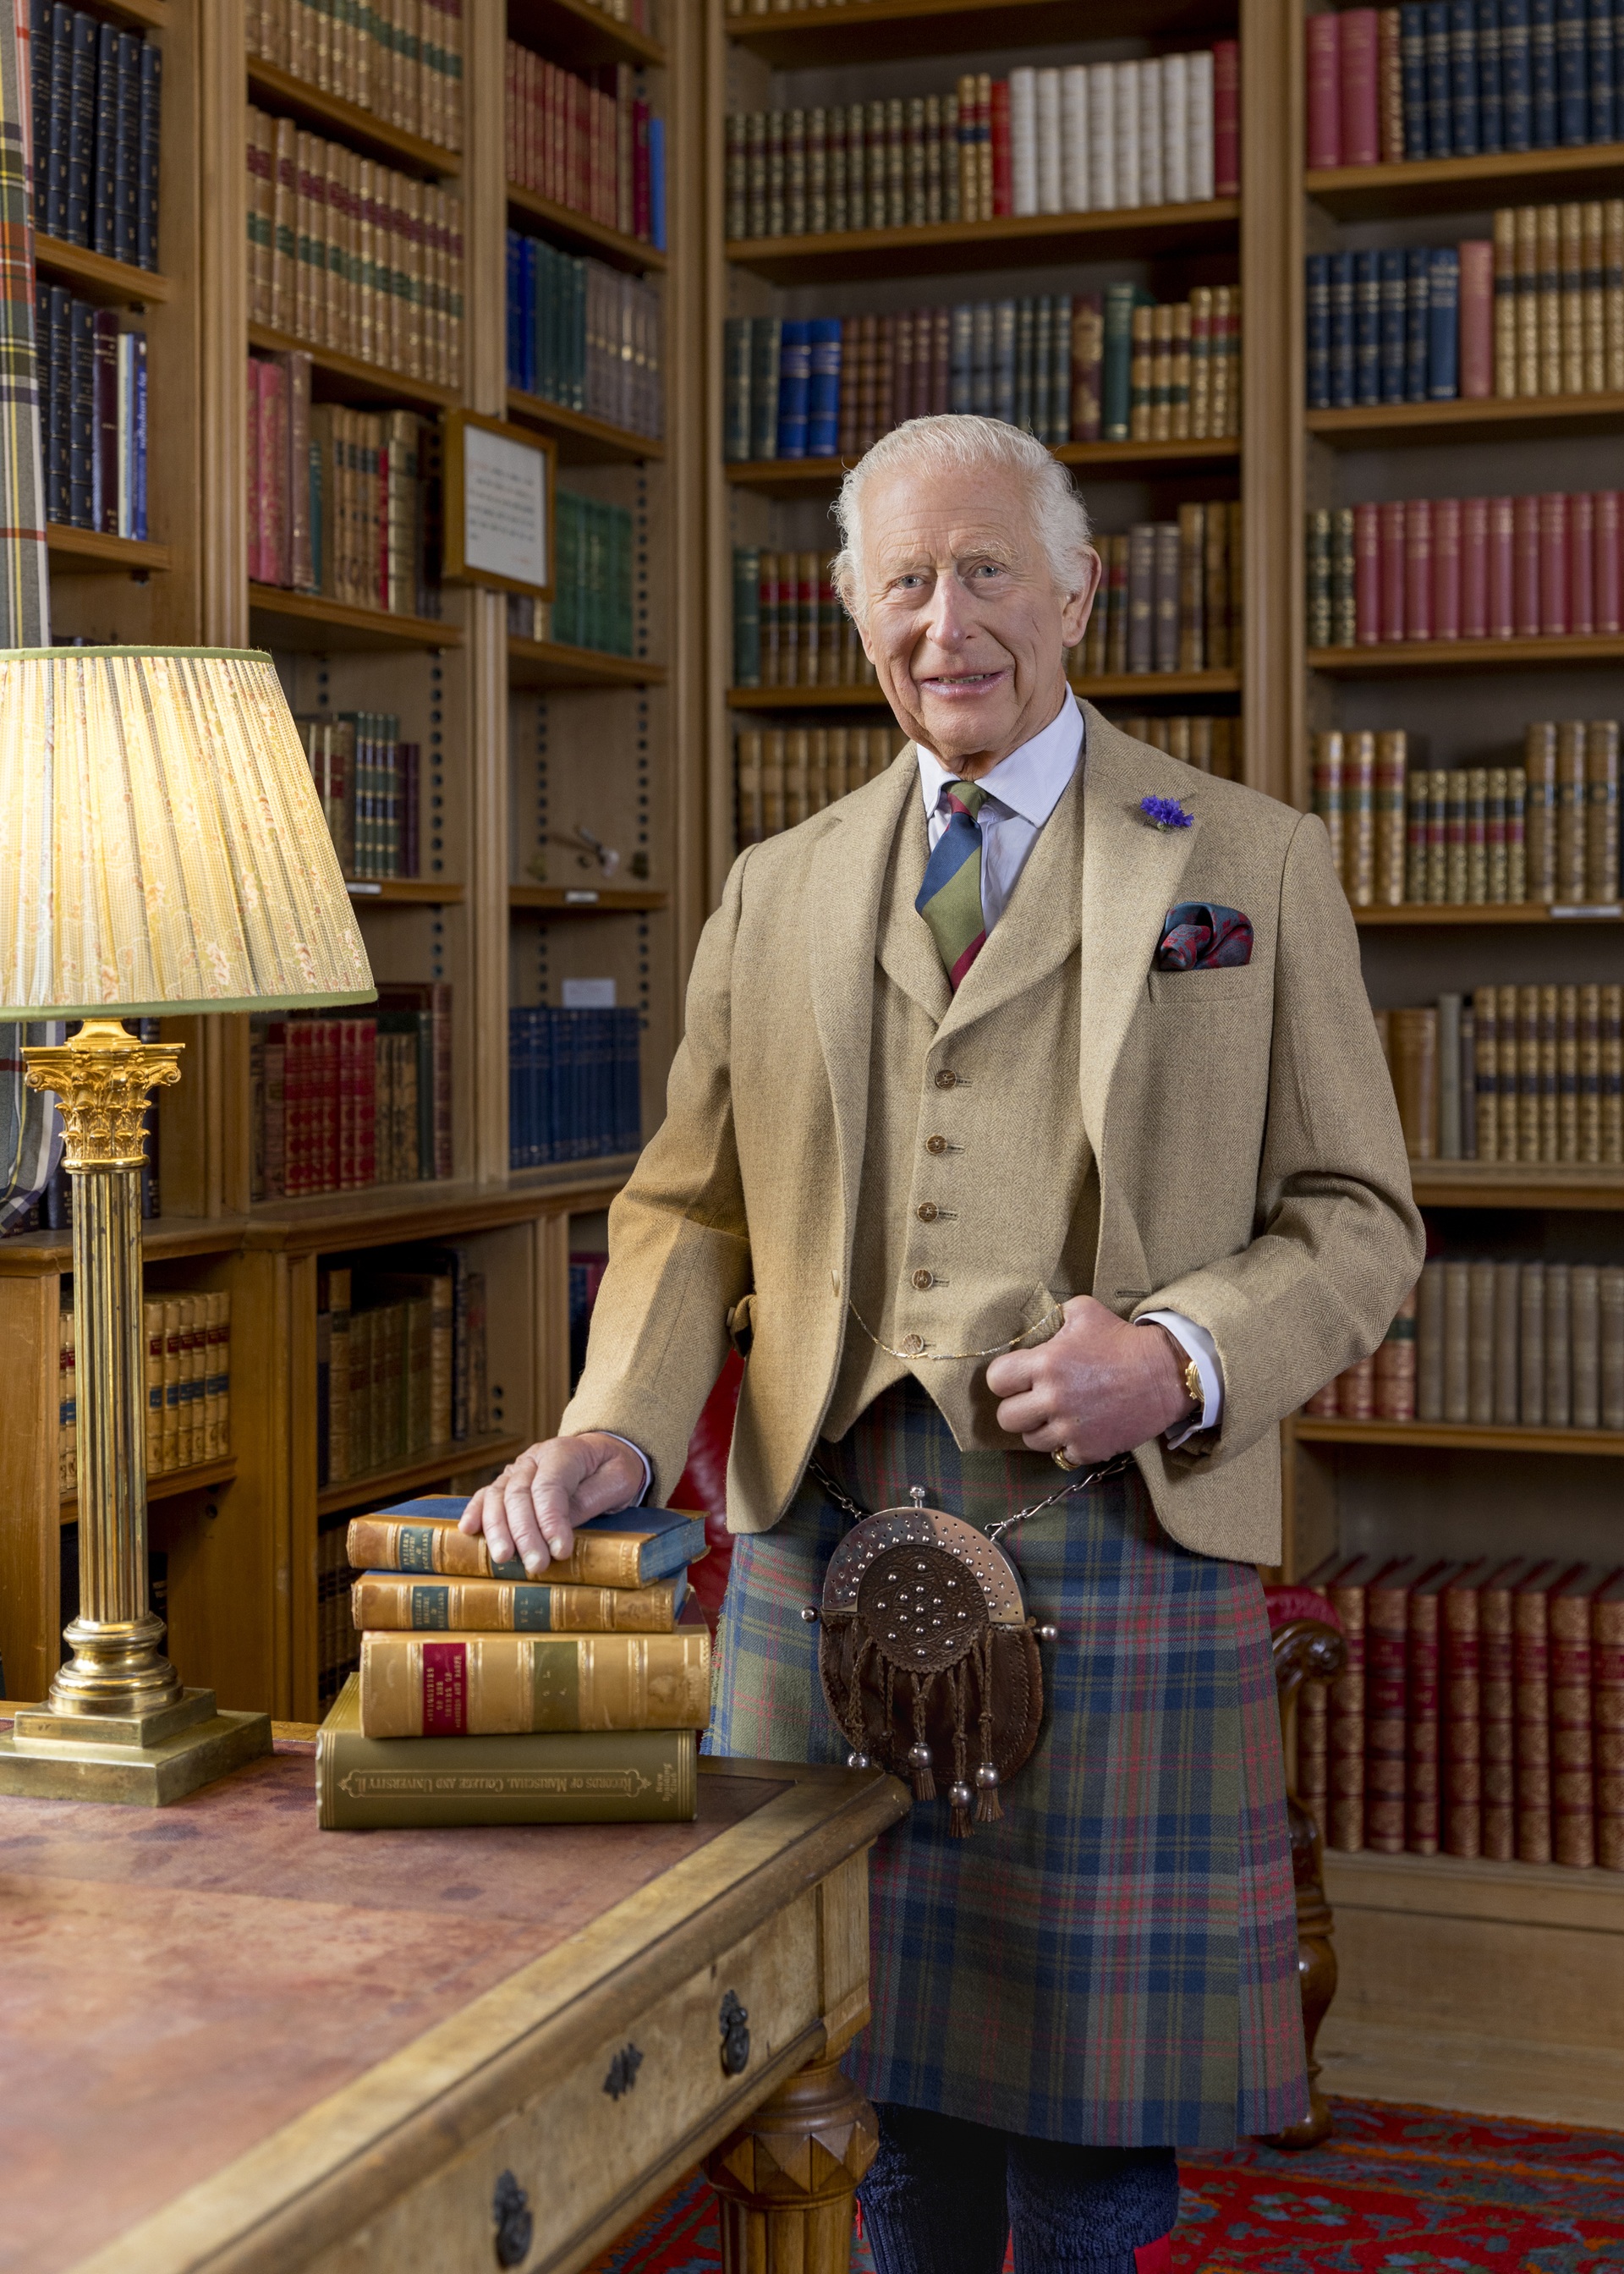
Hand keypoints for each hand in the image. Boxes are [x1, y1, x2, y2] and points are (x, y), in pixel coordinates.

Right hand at [458, 1433, 646, 1575]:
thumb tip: (559, 1530)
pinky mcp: (508, 1483)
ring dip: (498, 1529)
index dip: (551, 1520)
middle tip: (536, 1565)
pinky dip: (476, 1512)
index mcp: (564, 1452)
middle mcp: (534, 1458)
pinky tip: (468, 1531)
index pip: (550, 1487)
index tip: (560, 1551)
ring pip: (498, 1496)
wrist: (604, 1452)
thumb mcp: (617, 1480)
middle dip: (525, 1533)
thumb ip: (589, 1500)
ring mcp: (517, 1470)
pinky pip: (486, 1495)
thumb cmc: (614, 1469)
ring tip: (503, 1558)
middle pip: (519, 1494)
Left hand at [984, 1296, 1194, 1463]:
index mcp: (1046, 1363)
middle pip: (1005, 1418)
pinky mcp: (1087, 1450)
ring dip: (1039, 1428)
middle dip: (1017, 1407)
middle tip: (1034, 1399)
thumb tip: (1036, 1326)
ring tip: (1057, 1414)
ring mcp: (1070, 1429)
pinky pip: (1059, 1454)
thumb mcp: (1084, 1311)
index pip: (996, 1380)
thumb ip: (1053, 1317)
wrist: (1165, 1374)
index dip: (1005, 1379)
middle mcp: (1053, 1399)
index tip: (1018, 1377)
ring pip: (1030, 1440)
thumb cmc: (1122, 1340)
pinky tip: (1078, 1427)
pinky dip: (1066, 1443)